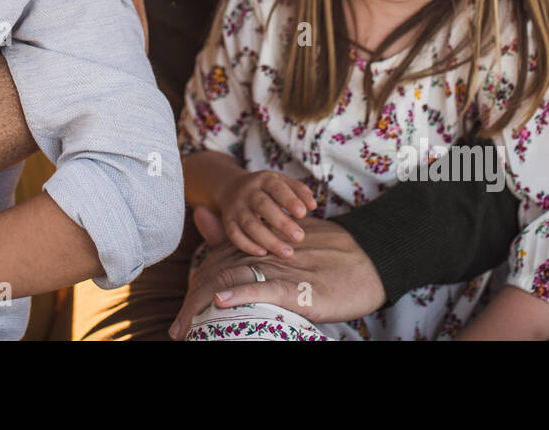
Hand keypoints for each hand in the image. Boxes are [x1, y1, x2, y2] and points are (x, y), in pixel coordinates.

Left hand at [168, 206, 385, 339]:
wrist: (370, 260)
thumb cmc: (328, 257)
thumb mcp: (286, 248)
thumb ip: (250, 241)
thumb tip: (207, 218)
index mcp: (259, 245)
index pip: (214, 264)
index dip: (194, 290)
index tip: (183, 321)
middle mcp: (264, 253)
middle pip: (215, 273)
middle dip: (192, 302)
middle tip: (178, 331)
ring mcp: (280, 268)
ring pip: (231, 279)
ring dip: (204, 303)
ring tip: (188, 328)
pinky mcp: (297, 286)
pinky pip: (264, 287)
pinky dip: (241, 292)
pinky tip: (222, 303)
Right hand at [214, 169, 316, 257]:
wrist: (231, 186)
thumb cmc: (266, 188)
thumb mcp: (281, 181)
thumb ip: (299, 190)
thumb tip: (313, 206)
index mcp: (264, 179)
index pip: (277, 188)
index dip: (289, 200)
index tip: (303, 214)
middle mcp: (248, 192)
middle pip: (263, 206)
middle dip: (282, 223)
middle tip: (300, 237)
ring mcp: (236, 207)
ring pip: (250, 224)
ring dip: (268, 240)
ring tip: (287, 253)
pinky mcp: (228, 221)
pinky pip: (234, 235)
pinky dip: (247, 245)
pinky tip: (263, 253)